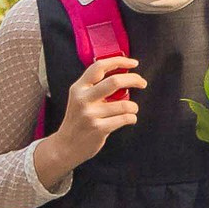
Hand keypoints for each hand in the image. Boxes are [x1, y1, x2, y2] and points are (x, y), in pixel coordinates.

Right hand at [38, 55, 143, 178]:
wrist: (65, 146)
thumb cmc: (78, 120)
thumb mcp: (80, 99)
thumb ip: (95, 87)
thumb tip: (123, 74)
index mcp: (78, 88)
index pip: (98, 67)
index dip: (118, 61)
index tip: (133, 63)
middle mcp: (82, 99)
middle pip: (114, 81)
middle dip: (134, 79)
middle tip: (142, 83)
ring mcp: (90, 114)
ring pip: (125, 104)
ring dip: (134, 107)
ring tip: (131, 110)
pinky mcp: (99, 128)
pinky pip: (125, 118)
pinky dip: (132, 118)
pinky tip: (128, 119)